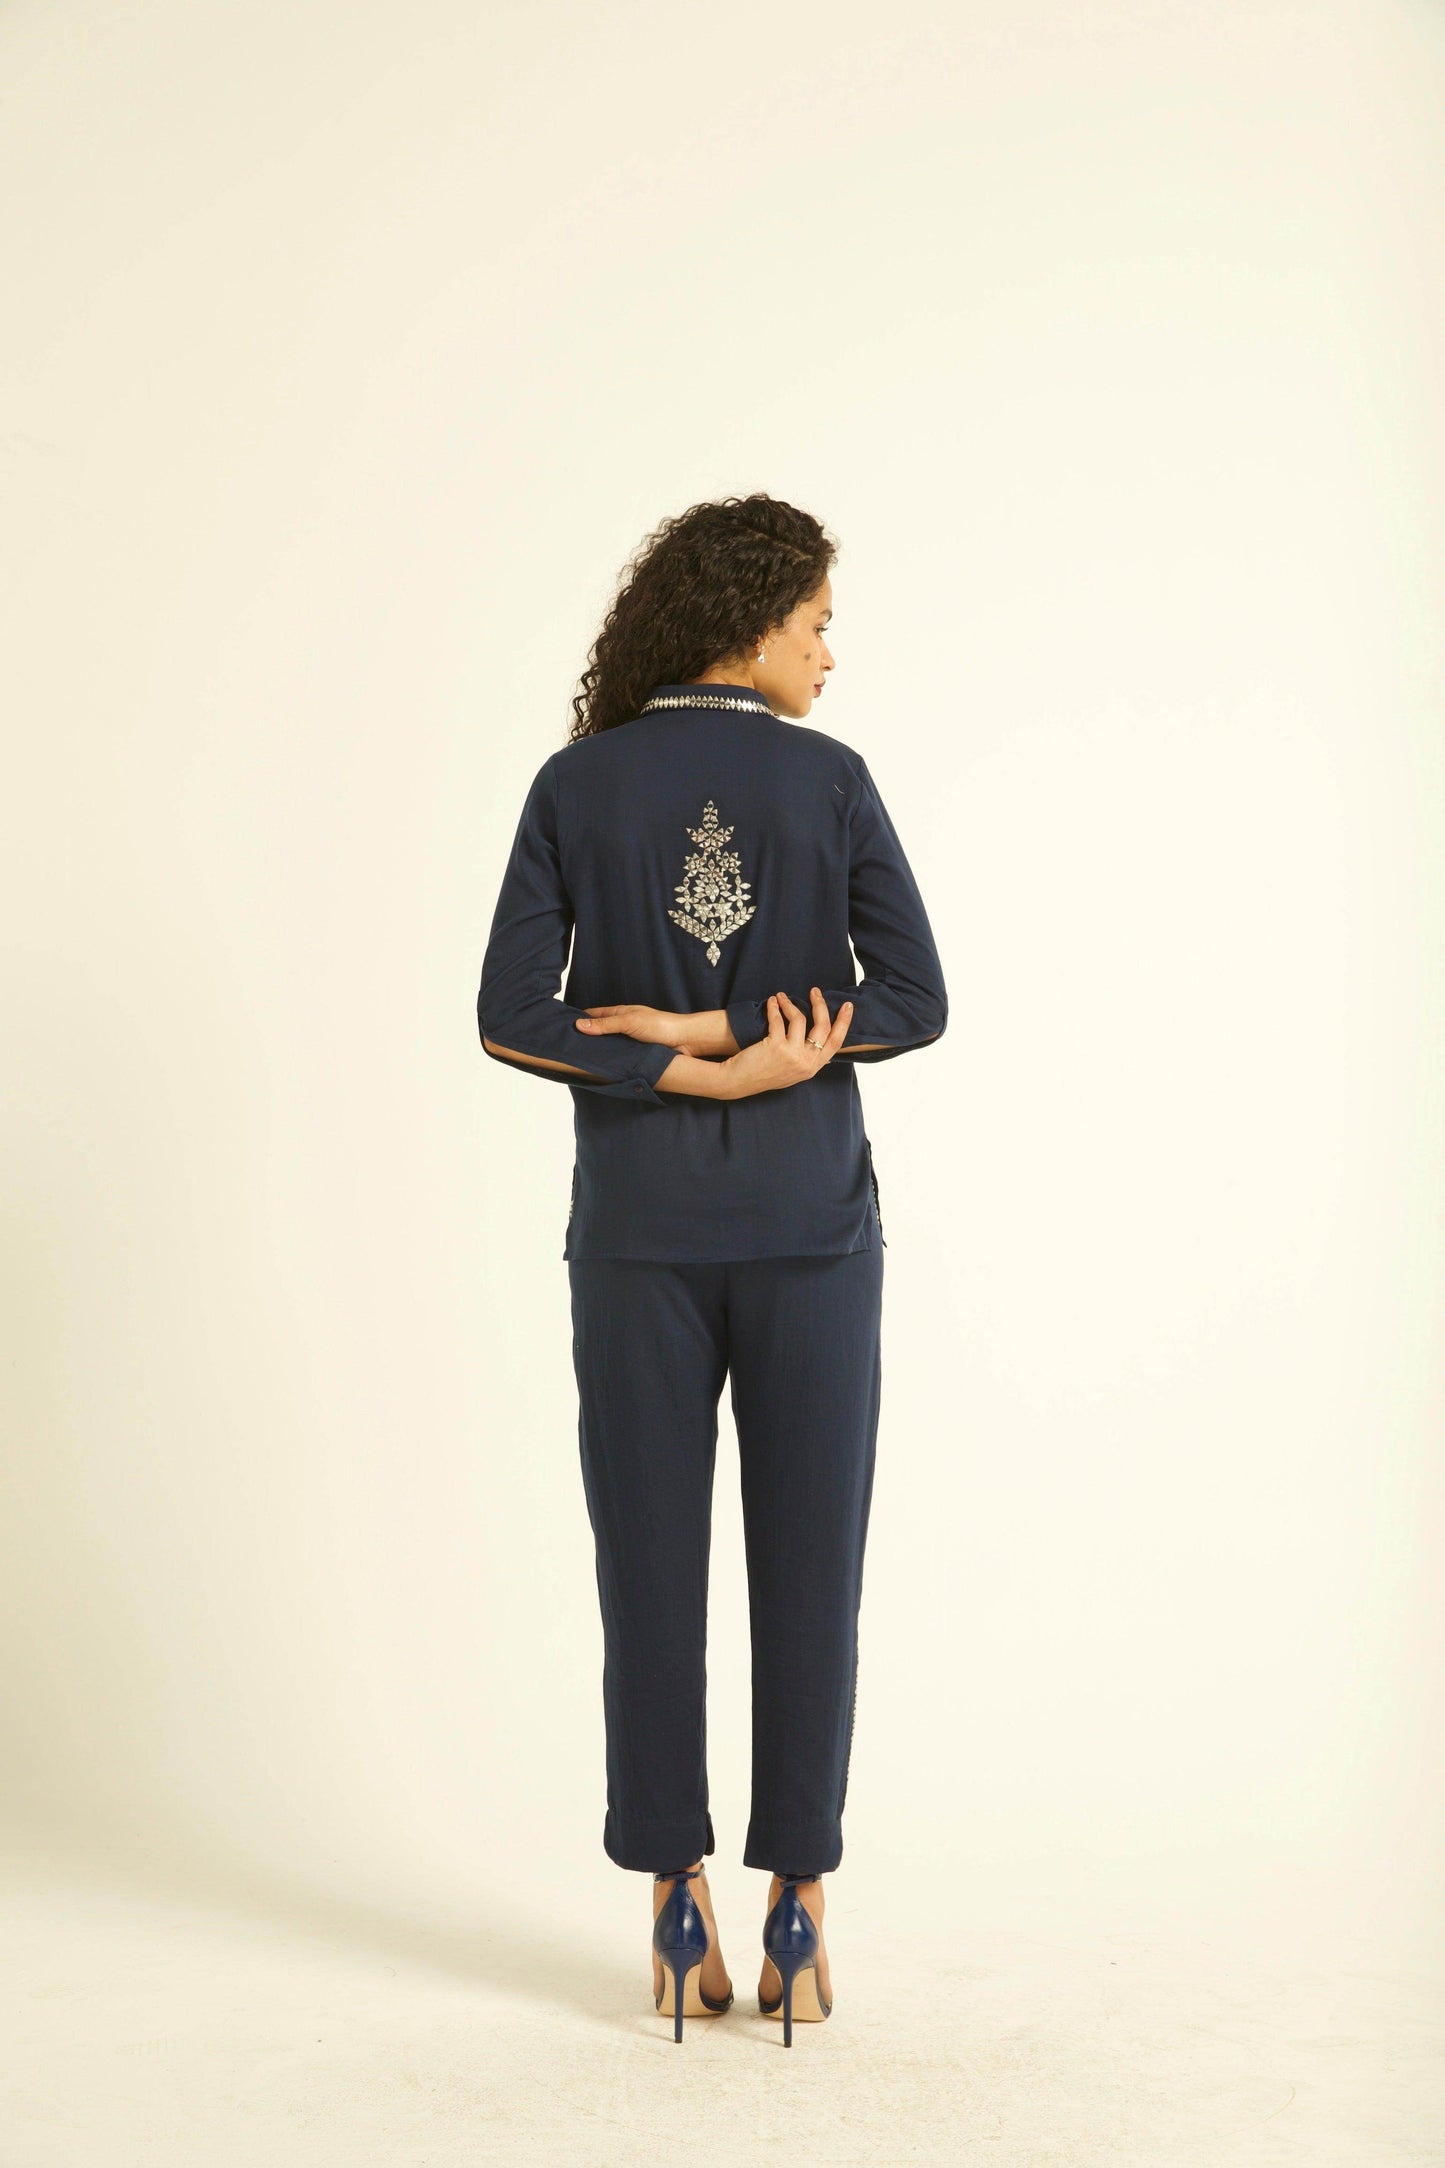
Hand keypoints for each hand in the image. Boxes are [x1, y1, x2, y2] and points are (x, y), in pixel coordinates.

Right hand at [575, 1005, 726, 1057]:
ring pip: (607, 1046)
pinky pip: (618, 1057)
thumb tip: (579, 1025)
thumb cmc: (660, 1025)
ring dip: (597, 1051)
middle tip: (565, 1048)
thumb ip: (605, 1024)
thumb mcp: (629, 1021)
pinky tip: (600, 1068)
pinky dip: (609, 1061)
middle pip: (599, 1032)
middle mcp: (623, 1026)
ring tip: (577, 1060)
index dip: (578, 1019)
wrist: (685, 1041)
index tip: (561, 1027)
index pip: (593, 1015)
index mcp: (620, 1013)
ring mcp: (629, 1041)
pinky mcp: (636, 1054)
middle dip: (584, 1038)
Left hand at [722, 988, 852, 1098]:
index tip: (847, 1006)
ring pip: (800, 1019)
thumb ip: (808, 1059)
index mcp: (812, 1068)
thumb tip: (822, 1044)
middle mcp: (806, 1062)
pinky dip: (774, 1007)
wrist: (739, 1081)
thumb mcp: (793, 1072)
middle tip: (815, 991)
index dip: (844, 1023)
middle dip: (821, 1005)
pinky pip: (779, 1019)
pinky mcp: (777, 1046)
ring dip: (790, 1004)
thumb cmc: (764, 1074)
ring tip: (782, 997)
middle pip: (823, 1027)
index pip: (835, 1043)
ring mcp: (792, 1055)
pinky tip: (772, 1002)